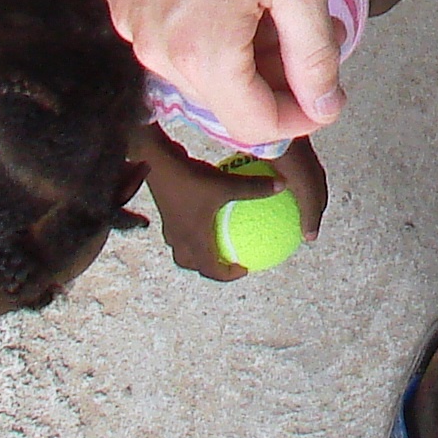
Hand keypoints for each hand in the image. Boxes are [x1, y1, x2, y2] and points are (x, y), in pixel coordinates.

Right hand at [104, 0, 341, 148]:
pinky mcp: (120, 0)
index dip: (301, 116)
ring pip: (198, 71)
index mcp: (203, 54)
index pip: (254, 124)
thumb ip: (315, 57)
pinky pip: (171, 39)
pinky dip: (208, 31)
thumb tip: (324, 107)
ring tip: (272, 5)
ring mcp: (130, 25)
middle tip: (311, 35)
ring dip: (242, 55)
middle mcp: (154, 52)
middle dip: (274, 81)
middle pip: (225, 99)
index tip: (328, 92)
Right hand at [129, 130, 327, 281]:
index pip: (211, 270)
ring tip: (215, 240)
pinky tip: (206, 210)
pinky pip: (180, 229)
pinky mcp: (166, 211)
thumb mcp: (227, 184)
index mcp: (194, 240)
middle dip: (210, 266)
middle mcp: (179, 238)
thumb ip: (254, 188)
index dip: (228, 275)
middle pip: (193, 263)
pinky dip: (193, 228)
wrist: (154, 162)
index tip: (244, 268)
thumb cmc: (190, 178)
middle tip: (229, 259)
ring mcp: (170, 225)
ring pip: (183, 248)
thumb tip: (283, 186)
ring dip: (198, 250)